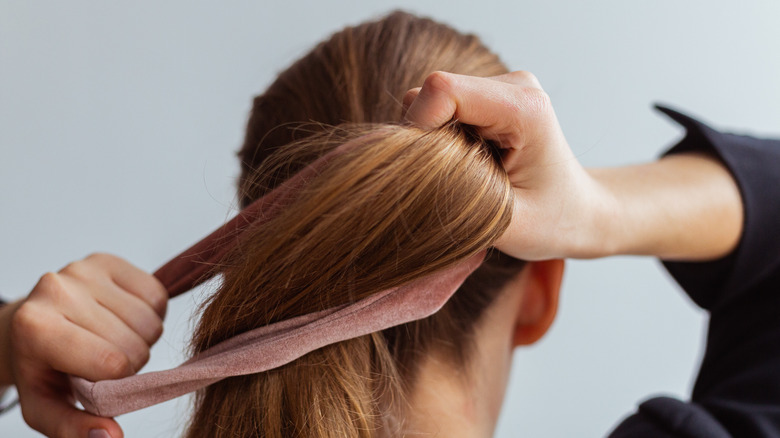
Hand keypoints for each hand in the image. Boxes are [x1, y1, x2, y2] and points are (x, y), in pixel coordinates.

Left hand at [5, 253, 166, 437]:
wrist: (30, 327)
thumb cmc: (43, 370)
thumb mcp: (46, 409)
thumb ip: (74, 428)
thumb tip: (111, 436)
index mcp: (35, 327)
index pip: (113, 362)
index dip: (116, 382)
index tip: (97, 382)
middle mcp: (56, 288)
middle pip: (134, 342)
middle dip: (130, 361)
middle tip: (104, 362)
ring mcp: (82, 269)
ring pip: (150, 320)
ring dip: (142, 338)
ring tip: (114, 340)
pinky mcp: (106, 260)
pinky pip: (156, 293)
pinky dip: (151, 313)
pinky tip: (124, 319)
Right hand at [403, 71, 741, 260]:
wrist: (579, 212)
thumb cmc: (553, 221)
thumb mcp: (505, 223)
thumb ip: (454, 197)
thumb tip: (401, 175)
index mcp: (525, 108)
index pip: (442, 90)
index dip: (419, 128)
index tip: (429, 173)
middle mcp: (512, 85)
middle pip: (430, 97)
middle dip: (424, 142)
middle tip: (454, 183)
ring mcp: (498, 87)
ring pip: (427, 104)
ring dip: (431, 145)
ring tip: (466, 176)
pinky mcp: (485, 97)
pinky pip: (436, 111)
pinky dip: (438, 143)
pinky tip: (467, 166)